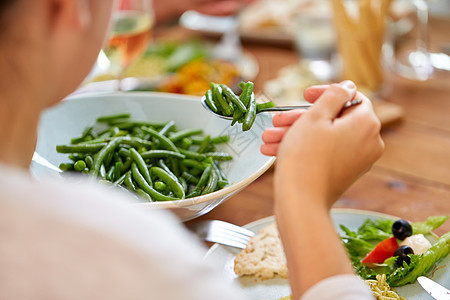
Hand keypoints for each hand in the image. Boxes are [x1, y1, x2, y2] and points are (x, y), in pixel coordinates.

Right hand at [262, 81, 383, 207]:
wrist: (301, 201)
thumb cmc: (305, 156)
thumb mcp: (315, 116)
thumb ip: (334, 95)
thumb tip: (348, 86)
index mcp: (366, 123)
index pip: (351, 96)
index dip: (325, 92)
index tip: (304, 95)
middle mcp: (369, 141)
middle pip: (334, 119)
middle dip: (300, 118)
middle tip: (277, 121)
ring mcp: (359, 160)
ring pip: (325, 137)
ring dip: (295, 134)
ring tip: (268, 139)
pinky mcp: (346, 173)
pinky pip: (326, 152)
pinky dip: (305, 148)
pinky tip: (276, 150)